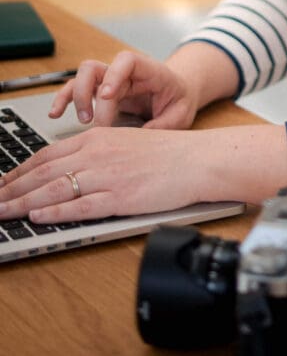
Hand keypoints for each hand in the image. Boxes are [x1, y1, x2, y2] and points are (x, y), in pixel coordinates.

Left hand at [0, 127, 217, 222]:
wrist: (197, 159)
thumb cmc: (167, 154)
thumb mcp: (125, 143)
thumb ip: (96, 153)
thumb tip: (69, 170)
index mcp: (98, 138)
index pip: (47, 155)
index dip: (20, 171)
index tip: (2, 183)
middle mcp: (98, 154)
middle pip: (44, 172)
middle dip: (12, 189)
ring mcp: (108, 176)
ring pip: (55, 189)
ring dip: (23, 202)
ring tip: (2, 212)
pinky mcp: (120, 197)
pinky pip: (80, 206)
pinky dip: (55, 212)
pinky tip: (38, 217)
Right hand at [49, 51, 199, 129]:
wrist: (178, 93)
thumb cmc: (178, 100)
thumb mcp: (180, 114)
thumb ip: (161, 126)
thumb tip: (138, 141)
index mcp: (148, 70)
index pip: (126, 61)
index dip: (113, 74)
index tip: (107, 95)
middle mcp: (124, 72)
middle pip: (96, 68)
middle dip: (88, 93)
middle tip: (92, 120)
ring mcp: (110, 80)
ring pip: (82, 76)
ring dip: (75, 97)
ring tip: (81, 120)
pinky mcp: (100, 92)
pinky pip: (76, 89)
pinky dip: (64, 100)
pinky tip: (55, 114)